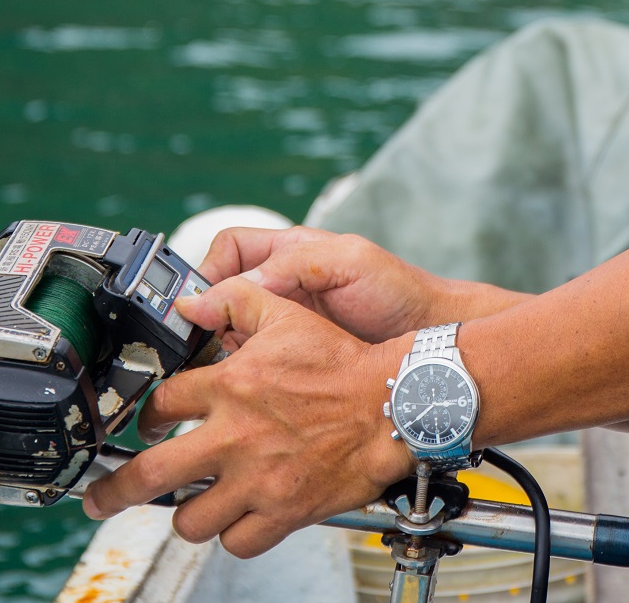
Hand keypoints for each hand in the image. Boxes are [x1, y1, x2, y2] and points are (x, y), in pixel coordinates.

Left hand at [81, 275, 414, 556]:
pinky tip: (238, 522)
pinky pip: (238, 542)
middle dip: (113, 491)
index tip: (147, 427)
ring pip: (191, 519)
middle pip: (149, 476)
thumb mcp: (287, 315)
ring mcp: (256, 480)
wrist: (392, 405)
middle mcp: (234, 436)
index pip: (161, 407)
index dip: (145, 418)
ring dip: (187, 514)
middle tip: (100, 500)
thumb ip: (235, 300)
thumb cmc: (345, 363)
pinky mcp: (282, 512)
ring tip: (191, 507)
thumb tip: (191, 301)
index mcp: (230, 387)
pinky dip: (234, 536)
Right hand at [194, 226, 448, 345]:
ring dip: (220, 343)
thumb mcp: (350, 261)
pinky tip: (250, 378)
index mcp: (289, 251)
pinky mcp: (289, 356)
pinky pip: (250, 358)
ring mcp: (283, 322)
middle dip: (206, 313)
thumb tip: (237, 286)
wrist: (427, 337)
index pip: (229, 249)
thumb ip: (294, 264)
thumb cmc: (397, 291)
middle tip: (204, 337)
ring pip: (229, 328)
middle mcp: (279, 284)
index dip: (210, 270)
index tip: (201, 300)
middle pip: (220, 291)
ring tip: (227, 360)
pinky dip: (241, 367)